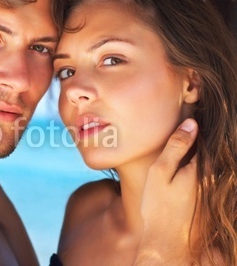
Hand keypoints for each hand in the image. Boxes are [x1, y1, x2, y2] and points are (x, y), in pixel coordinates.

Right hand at [135, 118, 198, 264]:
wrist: (167, 240)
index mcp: (200, 167)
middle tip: (188, 115)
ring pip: (206, 159)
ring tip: (185, 133)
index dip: (197, 121)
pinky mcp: (204, 195)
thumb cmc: (158, 206)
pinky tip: (183, 160)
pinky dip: (196, 160)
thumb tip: (191, 123)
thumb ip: (175, 147)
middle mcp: (210, 176)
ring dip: (198, 146)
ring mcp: (209, 187)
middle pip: (208, 147)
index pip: (204, 136)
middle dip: (198, 133)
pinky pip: (203, 171)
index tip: (191, 106)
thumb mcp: (160, 172)